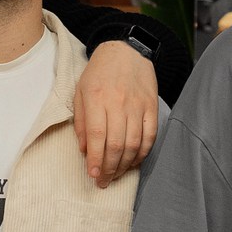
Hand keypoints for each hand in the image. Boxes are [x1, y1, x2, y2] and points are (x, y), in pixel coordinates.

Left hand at [72, 40, 160, 186]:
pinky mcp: (152, 106)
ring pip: (133, 144)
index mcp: (97, 98)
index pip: (98, 136)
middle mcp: (119, 103)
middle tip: (103, 181)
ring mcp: (138, 105)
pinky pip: (150, 136)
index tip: (93, 175)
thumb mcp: (80, 92)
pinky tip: (133, 162)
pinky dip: (142, 153)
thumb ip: (81, 122)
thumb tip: (86, 150)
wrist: (126, 50)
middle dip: (109, 169)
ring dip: (124, 165)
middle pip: (116, 145)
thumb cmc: (99, 72)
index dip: (96, 160)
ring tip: (116, 175)